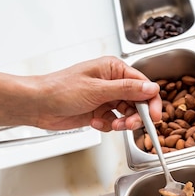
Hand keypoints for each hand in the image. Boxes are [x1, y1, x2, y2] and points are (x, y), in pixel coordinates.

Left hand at [32, 55, 161, 131]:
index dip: (151, 101)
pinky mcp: (98, 112)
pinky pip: (113, 122)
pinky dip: (107, 126)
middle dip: (135, 116)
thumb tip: (151, 89)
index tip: (155, 117)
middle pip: (137, 102)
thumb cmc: (61, 90)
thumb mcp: (97, 90)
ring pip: (126, 114)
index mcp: (114, 69)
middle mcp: (112, 82)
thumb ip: (126, 90)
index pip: (142, 85)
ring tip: (112, 126)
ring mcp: (105, 98)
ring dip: (121, 123)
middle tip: (129, 125)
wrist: (39, 105)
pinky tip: (94, 123)